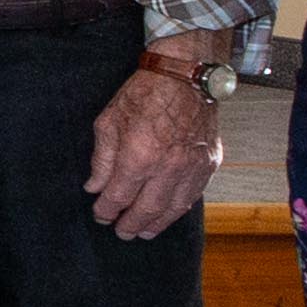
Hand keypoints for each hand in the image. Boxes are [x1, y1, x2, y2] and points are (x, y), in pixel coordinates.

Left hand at [88, 62, 218, 241]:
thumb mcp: (109, 121)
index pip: (119, 197)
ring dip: (158, 224)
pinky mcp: (210, 162)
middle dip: (131, 224)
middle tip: (121, 233)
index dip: (107, 211)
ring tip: (145, 232)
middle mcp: (168, 167)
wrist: (186, 74)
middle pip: (147, 209)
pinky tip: (169, 213)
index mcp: (139, 156)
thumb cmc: (144, 93)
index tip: (100, 216)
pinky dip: (179, 208)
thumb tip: (95, 187)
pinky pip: (194, 194)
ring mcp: (193, 166)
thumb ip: (102, 159)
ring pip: (174, 208)